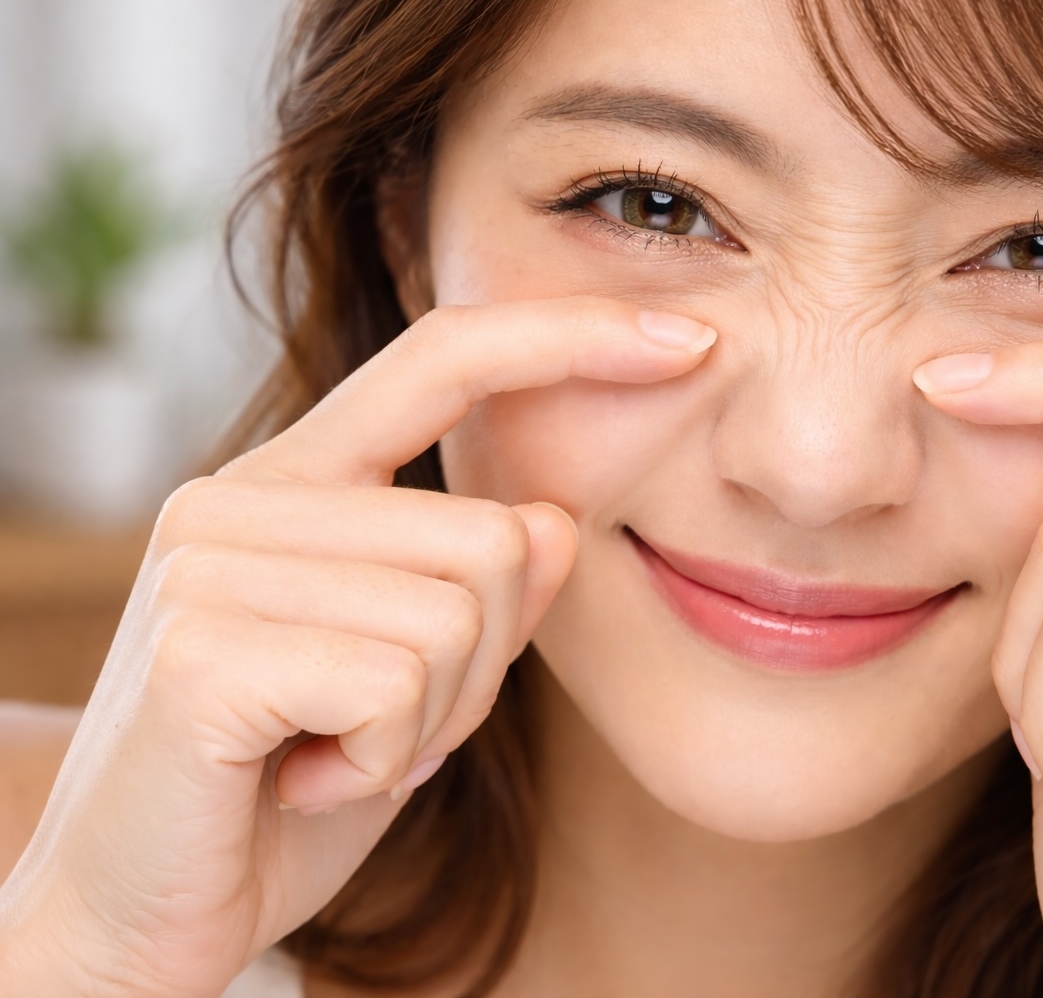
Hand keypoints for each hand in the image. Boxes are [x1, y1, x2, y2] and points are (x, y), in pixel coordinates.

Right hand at [0, 301, 716, 996]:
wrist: (144, 915)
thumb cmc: (286, 789)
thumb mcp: (422, 683)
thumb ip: (489, 594)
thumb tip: (557, 522)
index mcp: (296, 481)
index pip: (444, 356)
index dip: (571, 337)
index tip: (689, 337)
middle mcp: (242, 496)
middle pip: (496, 538)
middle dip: (481, 667)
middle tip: (381, 730)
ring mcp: (212, 564)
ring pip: (462, 614)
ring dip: (431, 721)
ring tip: (334, 752)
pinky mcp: (203, 651)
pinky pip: (400, 685)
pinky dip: (386, 761)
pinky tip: (304, 778)